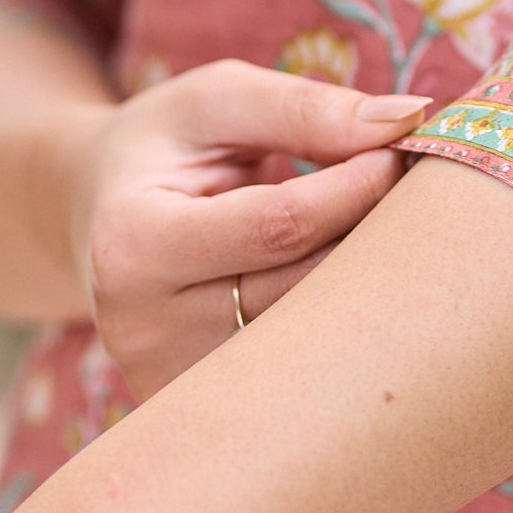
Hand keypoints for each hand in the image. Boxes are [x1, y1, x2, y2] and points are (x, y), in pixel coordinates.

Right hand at [57, 59, 432, 400]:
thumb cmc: (168, 145)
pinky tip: (356, 279)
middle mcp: (142, 331)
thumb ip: (306, 107)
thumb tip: (409, 116)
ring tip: (389, 229)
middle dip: (375, 232)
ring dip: (369, 281)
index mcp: (133, 245)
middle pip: (304, 288)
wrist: (98, 216)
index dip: (358, 185)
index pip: (280, 224)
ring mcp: (171, 383)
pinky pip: (302, 369)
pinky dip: (342, 322)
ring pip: (315, 339)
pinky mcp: (203, 412)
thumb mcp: (220, 100)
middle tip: (414, 189)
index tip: (402, 149)